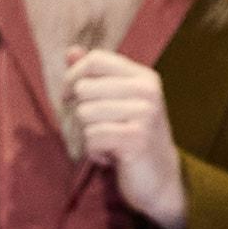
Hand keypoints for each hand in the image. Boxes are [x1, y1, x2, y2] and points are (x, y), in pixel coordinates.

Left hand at [58, 47, 186, 228]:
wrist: (160, 177)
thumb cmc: (133, 135)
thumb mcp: (118, 102)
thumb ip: (94, 76)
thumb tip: (71, 51)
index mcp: (144, 77)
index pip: (96, 60)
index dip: (73, 76)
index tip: (67, 95)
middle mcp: (147, 91)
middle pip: (85, 88)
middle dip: (82, 113)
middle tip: (102, 128)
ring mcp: (145, 115)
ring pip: (85, 114)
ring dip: (89, 134)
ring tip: (109, 142)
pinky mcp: (136, 139)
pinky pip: (92, 138)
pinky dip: (94, 151)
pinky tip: (110, 157)